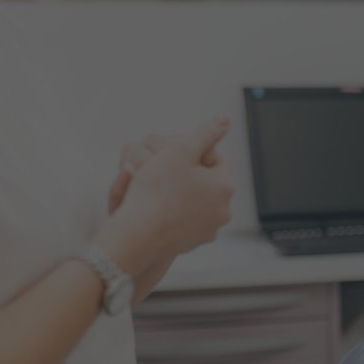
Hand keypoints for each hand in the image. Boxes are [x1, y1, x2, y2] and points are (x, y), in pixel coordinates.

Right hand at [94, 118, 233, 275]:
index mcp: (225, 186)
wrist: (138, 235)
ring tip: (159, 185)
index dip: (196, 153)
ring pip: (197, 200)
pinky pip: (186, 219)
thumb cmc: (156, 192)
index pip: (217, 159)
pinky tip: (158, 205)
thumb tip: (224, 120)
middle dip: (189, 172)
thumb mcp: (181, 150)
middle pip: (208, 181)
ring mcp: (208, 229)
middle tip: (166, 167)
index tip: (177, 154)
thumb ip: (205, 133)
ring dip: (183, 191)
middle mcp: (223, 210)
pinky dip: (175, 211)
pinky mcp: (192, 243)